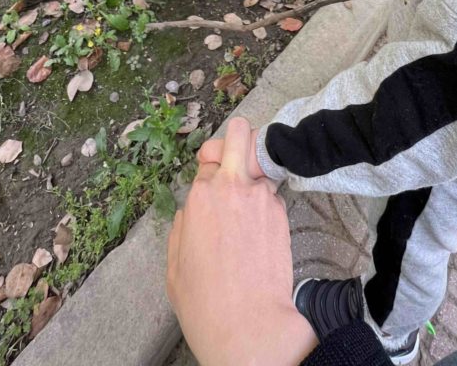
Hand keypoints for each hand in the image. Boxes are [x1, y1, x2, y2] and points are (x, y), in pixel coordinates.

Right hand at [167, 117, 316, 365]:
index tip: (211, 186)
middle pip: (240, 132)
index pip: (208, 158)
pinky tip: (260, 234)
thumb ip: (183, 225)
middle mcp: (232, 186)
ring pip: (262, 164)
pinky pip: (273, 195)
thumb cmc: (205, 301)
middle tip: (237, 159)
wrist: (248, 325)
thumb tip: (192, 210)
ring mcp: (262, 197)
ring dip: (257, 177)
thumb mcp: (174, 263)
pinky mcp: (282, 213)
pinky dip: (267, 205)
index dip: (209, 171)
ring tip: (251, 207)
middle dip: (239, 138)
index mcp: (200, 195)